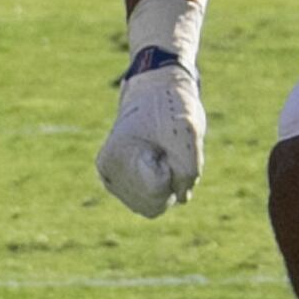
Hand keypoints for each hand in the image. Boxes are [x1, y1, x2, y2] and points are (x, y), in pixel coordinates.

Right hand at [96, 52, 205, 218]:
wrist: (153, 91)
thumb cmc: (170, 107)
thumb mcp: (190, 132)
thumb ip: (189, 171)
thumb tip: (181, 198)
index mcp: (118, 155)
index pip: (157, 189)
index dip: (172, 170)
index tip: (163, 145)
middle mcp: (108, 172)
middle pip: (154, 204)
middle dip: (170, 182)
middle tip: (165, 151)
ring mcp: (111, 179)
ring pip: (151, 207)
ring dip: (165, 186)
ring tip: (160, 156)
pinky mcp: (118, 183)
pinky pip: (147, 203)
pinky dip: (159, 187)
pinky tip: (155, 164)